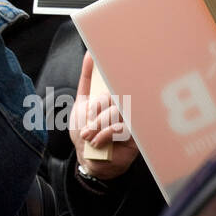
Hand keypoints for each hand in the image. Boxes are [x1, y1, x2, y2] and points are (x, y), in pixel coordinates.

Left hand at [70, 53, 138, 180]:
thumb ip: (86, 83)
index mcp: (110, 95)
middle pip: (113, 95)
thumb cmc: (86, 134)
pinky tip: (97, 141)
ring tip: (88, 134)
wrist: (90, 161)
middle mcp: (123, 104)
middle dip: (97, 107)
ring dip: (98, 123)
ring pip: (117, 111)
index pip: (109, 78)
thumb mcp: (80, 108)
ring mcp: (131, 119)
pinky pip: (122, 127)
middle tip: (87, 120)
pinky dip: (105, 134)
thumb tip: (90, 55)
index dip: (101, 68)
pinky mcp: (135, 136)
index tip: (95, 56)